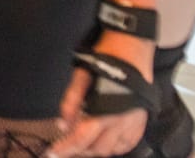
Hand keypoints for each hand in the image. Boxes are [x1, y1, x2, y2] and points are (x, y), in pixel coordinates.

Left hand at [50, 32, 152, 156]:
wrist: (132, 48)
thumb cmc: (105, 59)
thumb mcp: (80, 76)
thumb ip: (70, 102)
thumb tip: (61, 124)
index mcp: (105, 111)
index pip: (81, 138)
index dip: (65, 148)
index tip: (52, 153)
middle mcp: (121, 121)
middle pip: (97, 148)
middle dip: (79, 149)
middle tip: (65, 144)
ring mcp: (134, 122)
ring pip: (113, 149)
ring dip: (96, 150)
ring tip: (82, 143)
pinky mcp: (142, 119)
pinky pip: (129, 143)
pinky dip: (115, 148)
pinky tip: (105, 143)